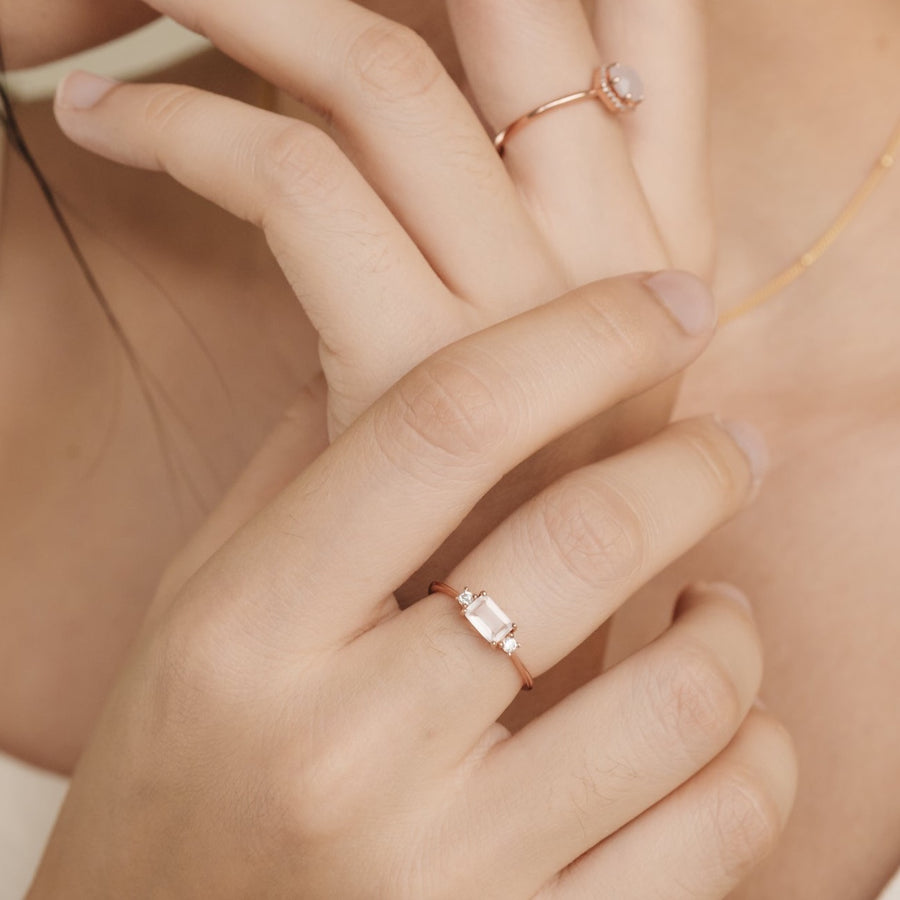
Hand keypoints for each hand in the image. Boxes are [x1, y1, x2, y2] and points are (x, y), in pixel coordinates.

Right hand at [30, 273, 794, 898]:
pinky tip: (722, 727)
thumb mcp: (195, 617)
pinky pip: (716, 834)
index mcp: (248, 634)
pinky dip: (754, 756)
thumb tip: (408, 351)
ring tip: (714, 603)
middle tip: (732, 444)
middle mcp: (344, 748)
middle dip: (697, 463)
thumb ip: (299, 480)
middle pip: (585, 538)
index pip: (443, 422)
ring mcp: (442, 871)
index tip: (669, 301)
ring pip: (682, 697)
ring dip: (729, 626)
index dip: (581, 335)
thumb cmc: (179, 781)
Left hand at [54, 0, 712, 610]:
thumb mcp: (563, 390)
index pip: (646, 31)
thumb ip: (523, 276)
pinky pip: (300, 189)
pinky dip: (189, 134)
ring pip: (388, 84)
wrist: (509, 689)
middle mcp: (617, 254)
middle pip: (517, 20)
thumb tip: (389, 175)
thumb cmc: (523, 535)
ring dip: (258, 9)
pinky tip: (110, 125)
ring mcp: (529, 307)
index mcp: (663, 244)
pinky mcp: (419, 371)